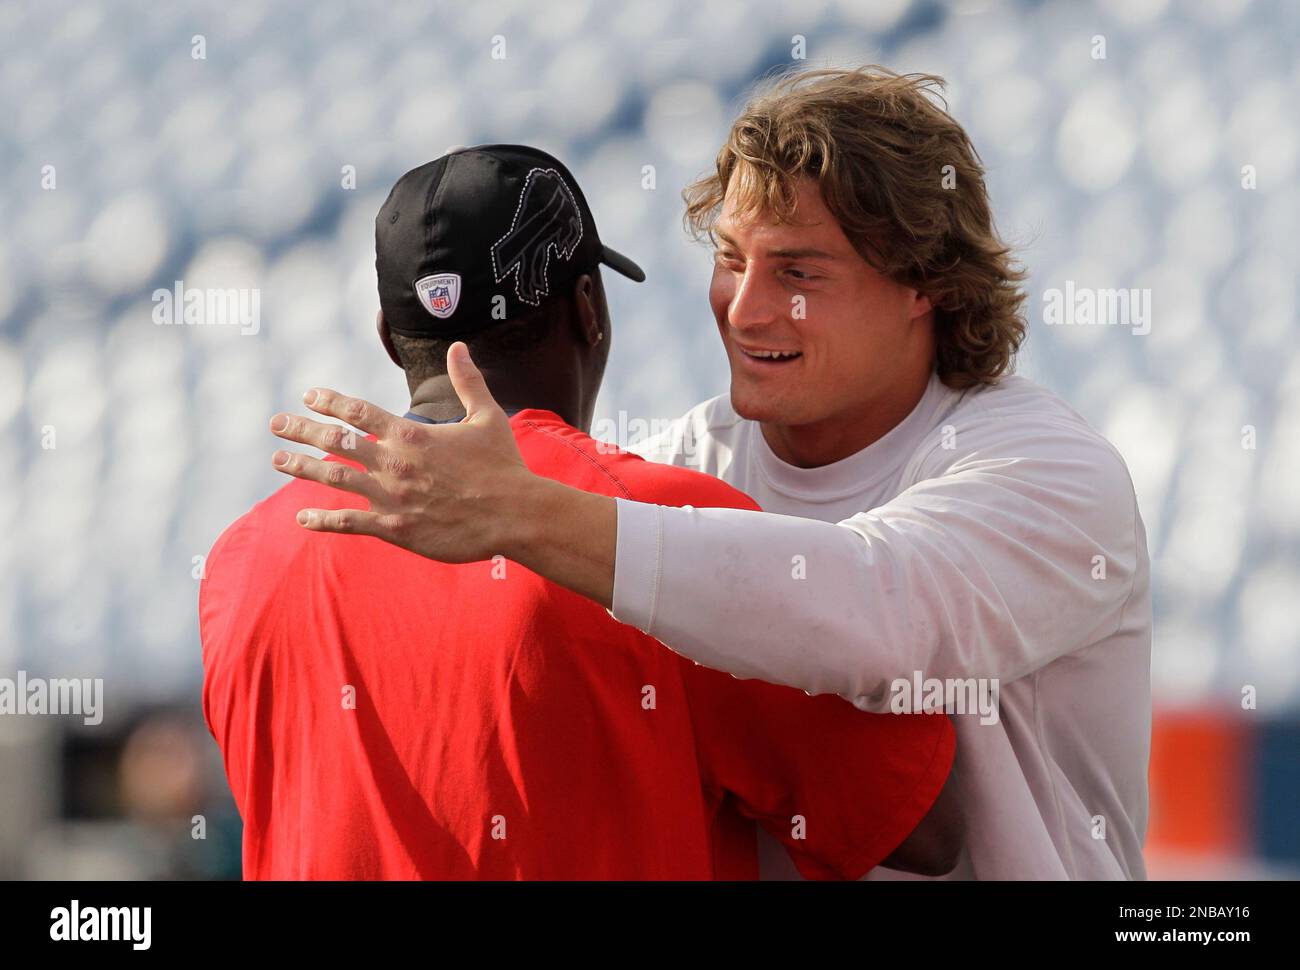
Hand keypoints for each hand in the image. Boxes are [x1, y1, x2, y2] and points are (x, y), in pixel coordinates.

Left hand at [268, 341, 535, 563]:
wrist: (514, 514)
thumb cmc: (503, 466)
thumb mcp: (487, 416)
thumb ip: (468, 381)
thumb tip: (459, 347)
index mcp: (411, 435)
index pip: (359, 411)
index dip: (330, 401)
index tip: (309, 396)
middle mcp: (394, 463)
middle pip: (335, 441)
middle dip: (302, 430)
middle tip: (276, 424)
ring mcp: (391, 497)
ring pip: (334, 478)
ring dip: (302, 469)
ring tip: (278, 461)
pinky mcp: (396, 528)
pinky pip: (350, 523)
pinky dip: (323, 521)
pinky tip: (302, 519)